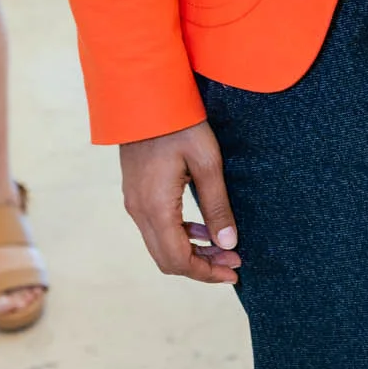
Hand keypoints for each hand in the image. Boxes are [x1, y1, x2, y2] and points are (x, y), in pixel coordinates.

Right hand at [120, 119, 240, 283]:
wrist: (144, 95)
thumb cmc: (179, 124)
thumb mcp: (207, 163)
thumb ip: (217, 206)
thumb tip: (228, 244)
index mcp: (156, 208)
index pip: (178, 260)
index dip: (206, 273)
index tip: (233, 272)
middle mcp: (139, 211)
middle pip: (167, 259)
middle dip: (202, 266)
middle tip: (233, 262)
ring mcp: (134, 203)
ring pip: (161, 245)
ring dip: (192, 252)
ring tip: (224, 247)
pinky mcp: (136, 193)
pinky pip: (156, 228)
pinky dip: (180, 236)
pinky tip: (202, 228)